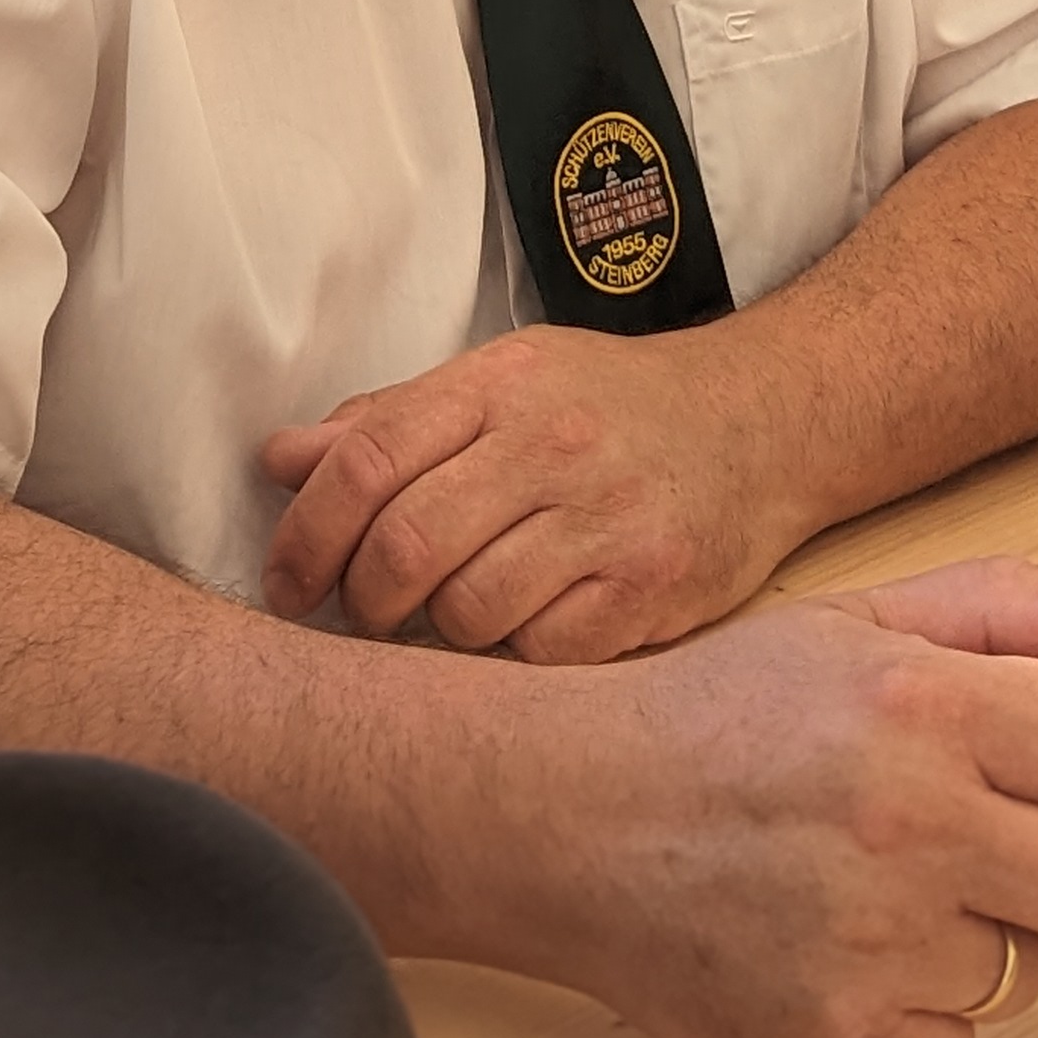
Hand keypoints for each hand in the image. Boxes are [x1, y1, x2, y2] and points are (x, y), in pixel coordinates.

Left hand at [261, 322, 800, 660]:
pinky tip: (523, 629)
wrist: (759, 424)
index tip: (287, 585)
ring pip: (467, 612)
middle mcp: (551, 444)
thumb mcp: (502, 381)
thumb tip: (279, 461)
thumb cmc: (609, 406)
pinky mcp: (650, 588)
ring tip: (451, 616)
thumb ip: (391, 422)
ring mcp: (605, 519)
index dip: (308, 533)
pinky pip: (541, 653)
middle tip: (363, 616)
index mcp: (499, 384)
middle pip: (407, 548)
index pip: (369, 458)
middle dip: (362, 602)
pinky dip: (514, 656)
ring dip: (438, 633)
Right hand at [495, 555, 1037, 1037]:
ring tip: (877, 886)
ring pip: (1023, 970)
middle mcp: (909, 822)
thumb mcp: (849, 626)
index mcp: (922, 703)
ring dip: (969, 936)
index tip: (1035, 766)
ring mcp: (874, 943)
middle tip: (970, 835)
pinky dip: (909, 1013)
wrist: (566, 815)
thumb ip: (995, 615)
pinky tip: (841, 948)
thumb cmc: (707, 714)